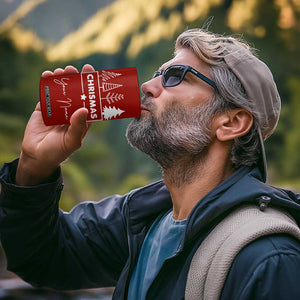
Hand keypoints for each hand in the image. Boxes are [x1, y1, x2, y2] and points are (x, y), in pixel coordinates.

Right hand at [16, 64, 94, 185]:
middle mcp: (72, 112)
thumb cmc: (58, 151)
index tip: (92, 74)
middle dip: (76, 79)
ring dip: (62, 79)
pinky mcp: (44, 108)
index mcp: (82, 119)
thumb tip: (84, 109)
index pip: (89, 101)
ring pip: (62, 90)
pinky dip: (47, 83)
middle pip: (76, 92)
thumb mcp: (71, 141)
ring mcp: (57, 109)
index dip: (91, 88)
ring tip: (62, 71)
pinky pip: (46, 93)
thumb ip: (78, 126)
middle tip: (75, 69)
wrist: (37, 156)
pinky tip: (48, 75)